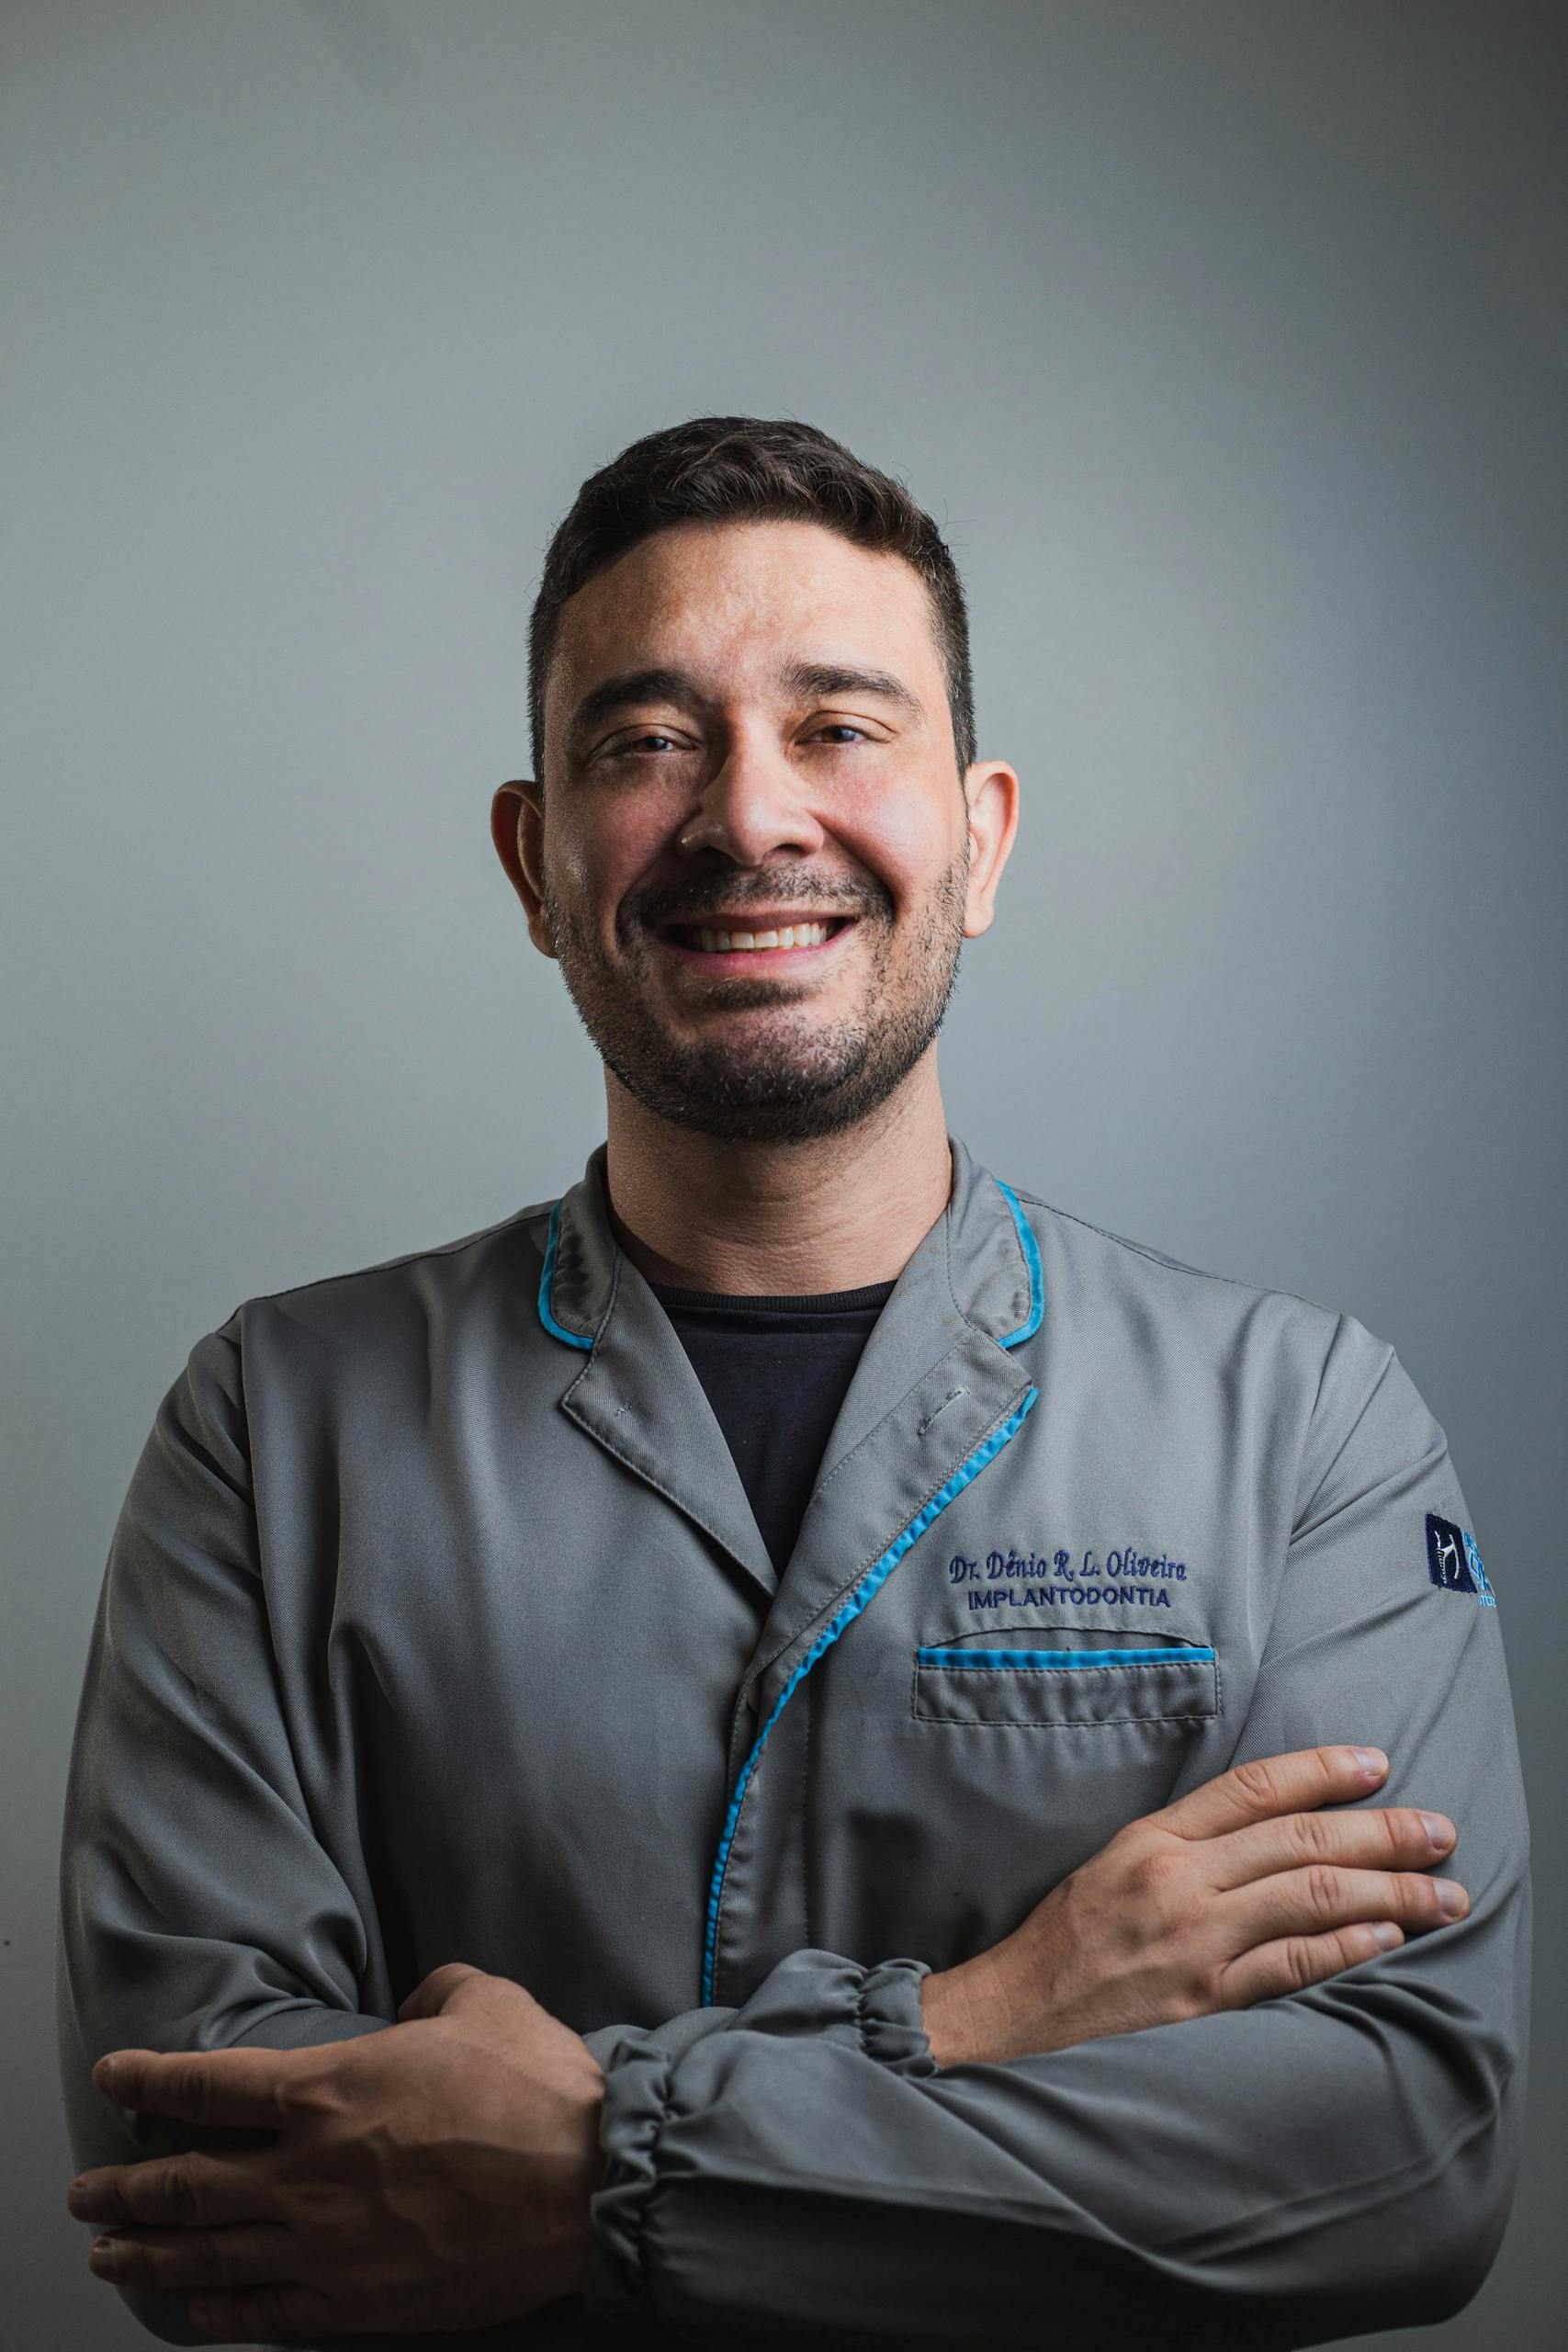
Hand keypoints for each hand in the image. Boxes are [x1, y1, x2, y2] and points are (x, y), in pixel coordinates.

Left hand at [66, 1963, 604, 2341]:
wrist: (587, 2185)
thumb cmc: (538, 2089)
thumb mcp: (483, 2000)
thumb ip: (433, 1992)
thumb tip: (416, 2005)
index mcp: (331, 2088)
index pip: (208, 2085)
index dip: (149, 2079)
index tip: (113, 2077)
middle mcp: (308, 2171)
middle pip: (184, 2183)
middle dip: (122, 2187)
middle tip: (84, 2192)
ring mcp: (327, 2244)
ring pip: (208, 2253)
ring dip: (147, 2253)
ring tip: (107, 2253)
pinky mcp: (359, 2301)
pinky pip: (264, 2312)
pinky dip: (217, 2309)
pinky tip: (192, 2306)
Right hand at [919, 1744, 1468, 2067]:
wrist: (1018, 2008)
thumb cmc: (1069, 1932)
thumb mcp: (1117, 1857)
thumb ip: (1191, 1838)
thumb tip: (1277, 1820)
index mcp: (1155, 1836)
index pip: (1253, 1788)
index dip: (1321, 1770)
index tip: (1378, 1764)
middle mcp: (1178, 1879)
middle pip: (1299, 1840)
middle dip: (1382, 1832)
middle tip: (1441, 1831)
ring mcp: (1194, 1941)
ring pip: (1309, 1898)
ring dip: (1388, 1893)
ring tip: (1440, 1894)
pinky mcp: (1203, 2000)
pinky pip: (1289, 1968)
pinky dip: (1344, 1949)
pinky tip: (1386, 1938)